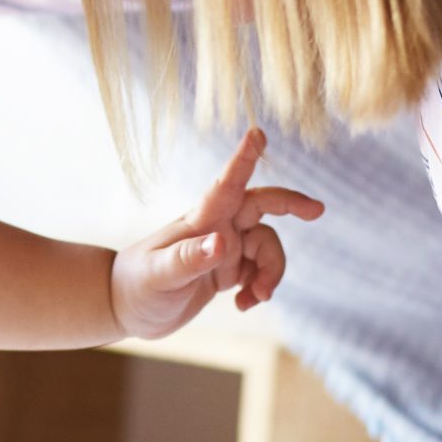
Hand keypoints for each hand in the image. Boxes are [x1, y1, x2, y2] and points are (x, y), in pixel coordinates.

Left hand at [108, 129, 323, 341]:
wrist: (123, 307)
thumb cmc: (136, 287)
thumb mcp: (160, 276)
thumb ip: (191, 258)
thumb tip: (224, 242)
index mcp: (200, 222)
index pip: (226, 185)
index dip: (243, 159)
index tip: (257, 133)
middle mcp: (216, 228)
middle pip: (260, 206)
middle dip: (290, 205)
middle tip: (318, 211)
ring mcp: (223, 248)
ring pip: (266, 246)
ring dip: (271, 272)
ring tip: (256, 298)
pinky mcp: (225, 269)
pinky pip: (259, 270)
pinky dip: (261, 287)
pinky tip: (245, 305)